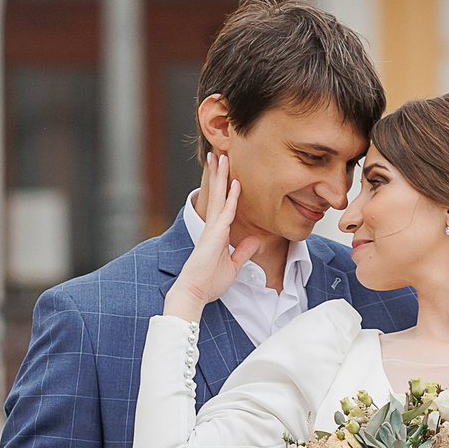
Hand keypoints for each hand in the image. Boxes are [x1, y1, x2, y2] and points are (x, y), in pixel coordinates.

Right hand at [164, 152, 263, 323]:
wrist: (194, 292)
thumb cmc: (208, 282)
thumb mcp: (232, 266)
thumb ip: (242, 252)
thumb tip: (254, 240)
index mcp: (216, 233)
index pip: (222, 205)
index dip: (225, 188)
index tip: (227, 172)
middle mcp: (213, 227)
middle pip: (216, 194)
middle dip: (218, 174)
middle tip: (218, 154)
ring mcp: (212, 229)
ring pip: (218, 197)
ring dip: (220, 177)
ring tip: (221, 157)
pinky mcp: (213, 235)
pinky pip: (225, 212)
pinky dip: (230, 197)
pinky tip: (235, 183)